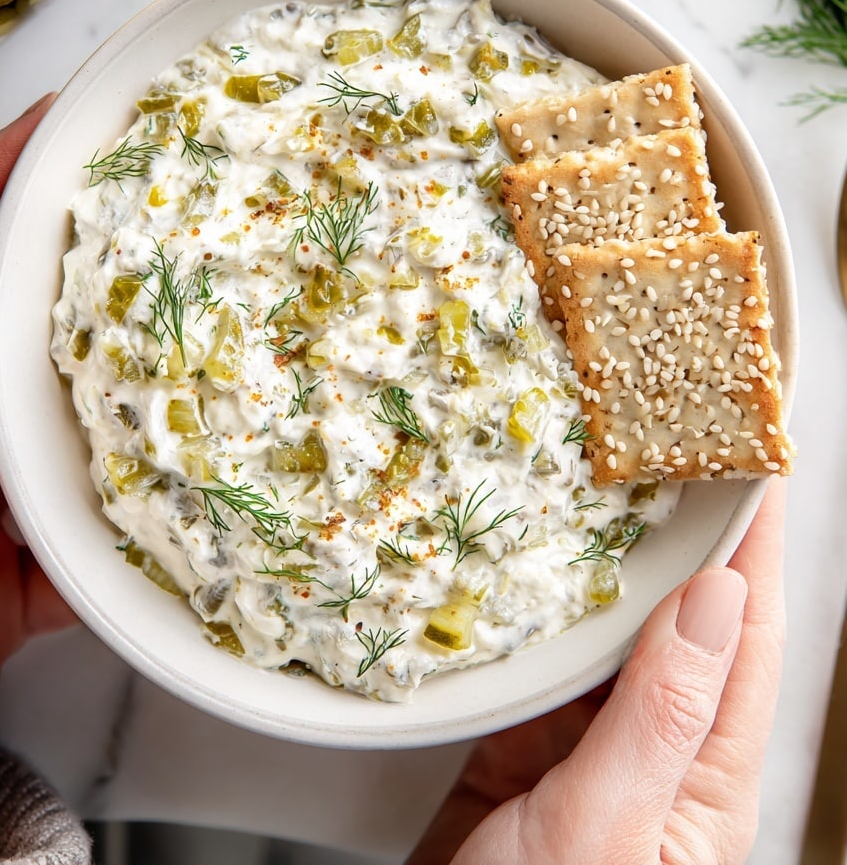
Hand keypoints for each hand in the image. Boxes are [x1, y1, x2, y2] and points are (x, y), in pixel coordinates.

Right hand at [408, 481, 785, 864]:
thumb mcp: (605, 823)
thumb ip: (659, 713)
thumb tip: (715, 595)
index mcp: (706, 780)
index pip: (747, 639)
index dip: (754, 546)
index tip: (751, 462)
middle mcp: (658, 757)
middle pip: (679, 623)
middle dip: (678, 535)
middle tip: (662, 454)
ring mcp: (590, 753)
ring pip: (607, 637)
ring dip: (602, 565)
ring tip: (594, 491)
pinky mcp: (527, 753)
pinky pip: (540, 664)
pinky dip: (535, 612)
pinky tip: (522, 571)